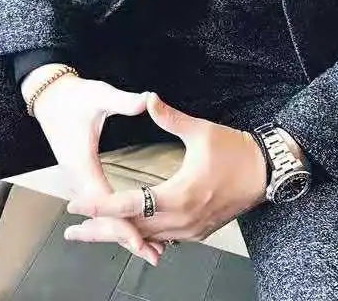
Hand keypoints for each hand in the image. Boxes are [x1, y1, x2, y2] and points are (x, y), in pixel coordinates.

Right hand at [21, 64, 160, 264]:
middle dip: (126, 236)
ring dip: (123, 231)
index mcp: (81, 162)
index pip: (103, 203)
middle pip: (103, 216)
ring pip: (101, 214)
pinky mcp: (83, 176)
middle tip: (153, 254)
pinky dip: (117, 220)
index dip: (122, 222)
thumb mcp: (99, 95)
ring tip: (149, 249)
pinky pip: (101, 205)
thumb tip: (146, 100)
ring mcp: (78, 178)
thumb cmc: (74, 96)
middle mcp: (77, 176)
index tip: (140, 238)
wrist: (50, 96)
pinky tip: (133, 227)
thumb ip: (123, 101)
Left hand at [64, 92, 267, 247]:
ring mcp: (190, 230)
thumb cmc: (235, 151)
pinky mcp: (197, 231)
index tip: (76, 205)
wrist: (266, 171)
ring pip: (146, 239)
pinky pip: (163, 239)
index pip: (129, 205)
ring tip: (93, 233)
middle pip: (131, 230)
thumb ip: (170, 117)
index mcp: (179, 195)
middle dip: (100, 230)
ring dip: (119, 235)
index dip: (100, 206)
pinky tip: (130, 232)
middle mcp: (181, 219)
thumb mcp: (201, 131)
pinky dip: (142, 236)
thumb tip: (148, 98)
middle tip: (72, 232)